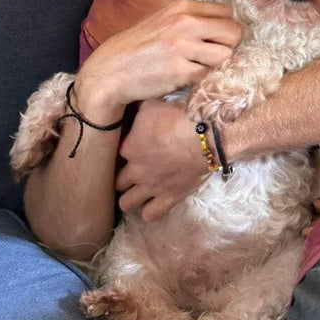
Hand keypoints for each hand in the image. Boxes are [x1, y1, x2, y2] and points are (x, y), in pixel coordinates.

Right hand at [75, 0, 241, 121]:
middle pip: (234, 32)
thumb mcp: (162, 19)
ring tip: (201, 67)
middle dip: (228, 46)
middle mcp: (184, 23)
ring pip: (226, 55)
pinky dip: (202, 78)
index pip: (227, 12)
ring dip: (217, 65)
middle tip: (213, 55)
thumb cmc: (138, 46)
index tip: (215, 39)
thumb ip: (190, 18)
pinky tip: (188, 77)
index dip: (225, 28)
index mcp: (182, 7)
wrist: (111, 71)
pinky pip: (208, 74)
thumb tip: (222, 23)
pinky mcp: (180, 71)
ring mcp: (182, 47)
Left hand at [115, 98, 206, 221]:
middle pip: (117, 183)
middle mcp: (136, 171)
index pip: (115, 155)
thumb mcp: (151, 105)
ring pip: (127, 203)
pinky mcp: (169, 198)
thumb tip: (131, 104)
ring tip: (138, 193)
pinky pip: (151, 215)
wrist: (204, 137)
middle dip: (123, 179)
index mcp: (129, 148)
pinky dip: (150, 212)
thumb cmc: (177, 118)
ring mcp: (151, 187)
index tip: (131, 150)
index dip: (123, 153)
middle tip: (133, 173)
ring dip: (131, 198)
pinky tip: (153, 204)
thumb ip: (137, 110)